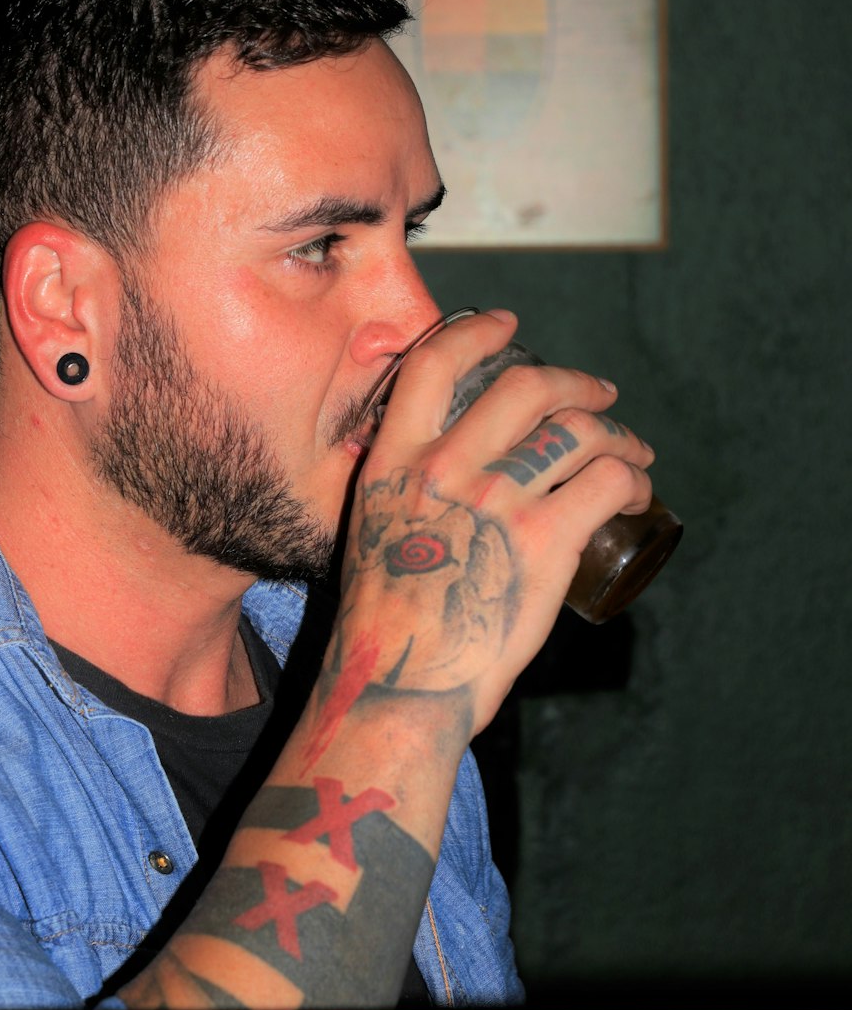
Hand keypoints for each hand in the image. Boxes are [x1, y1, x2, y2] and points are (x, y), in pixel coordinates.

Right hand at [337, 311, 653, 736]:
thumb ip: (402, 491)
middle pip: (523, 385)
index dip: (475, 333)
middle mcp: (445, 467)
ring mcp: (498, 500)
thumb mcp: (371, 531)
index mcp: (392, 462)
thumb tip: (436, 476)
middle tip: (598, 391)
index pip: (430, 365)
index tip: (507, 325)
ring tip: (634, 451)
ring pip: (576, 428)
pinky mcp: (545, 538)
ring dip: (617, 431)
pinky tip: (637, 493)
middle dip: (572, 380)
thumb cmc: (385, 624)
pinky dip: (632, 479)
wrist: (398, 684)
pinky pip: (607, 481)